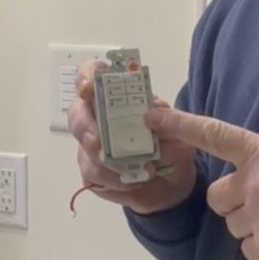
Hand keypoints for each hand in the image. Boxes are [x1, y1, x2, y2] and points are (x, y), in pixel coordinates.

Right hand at [67, 61, 197, 214]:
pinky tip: (132, 182)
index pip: (94, 75)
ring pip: (84, 150)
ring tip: (138, 173)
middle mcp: (100, 118)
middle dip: (85, 128)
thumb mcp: (181, 132)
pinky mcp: (92, 173)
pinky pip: (92, 176)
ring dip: (107, 164)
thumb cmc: (173, 147)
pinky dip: (113, 182)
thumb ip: (170, 121)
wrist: (172, 183)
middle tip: (99, 145)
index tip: (87, 88)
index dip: (86, 77)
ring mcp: (92, 146)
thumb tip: (151, 115)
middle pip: (77, 113)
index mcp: (120, 98)